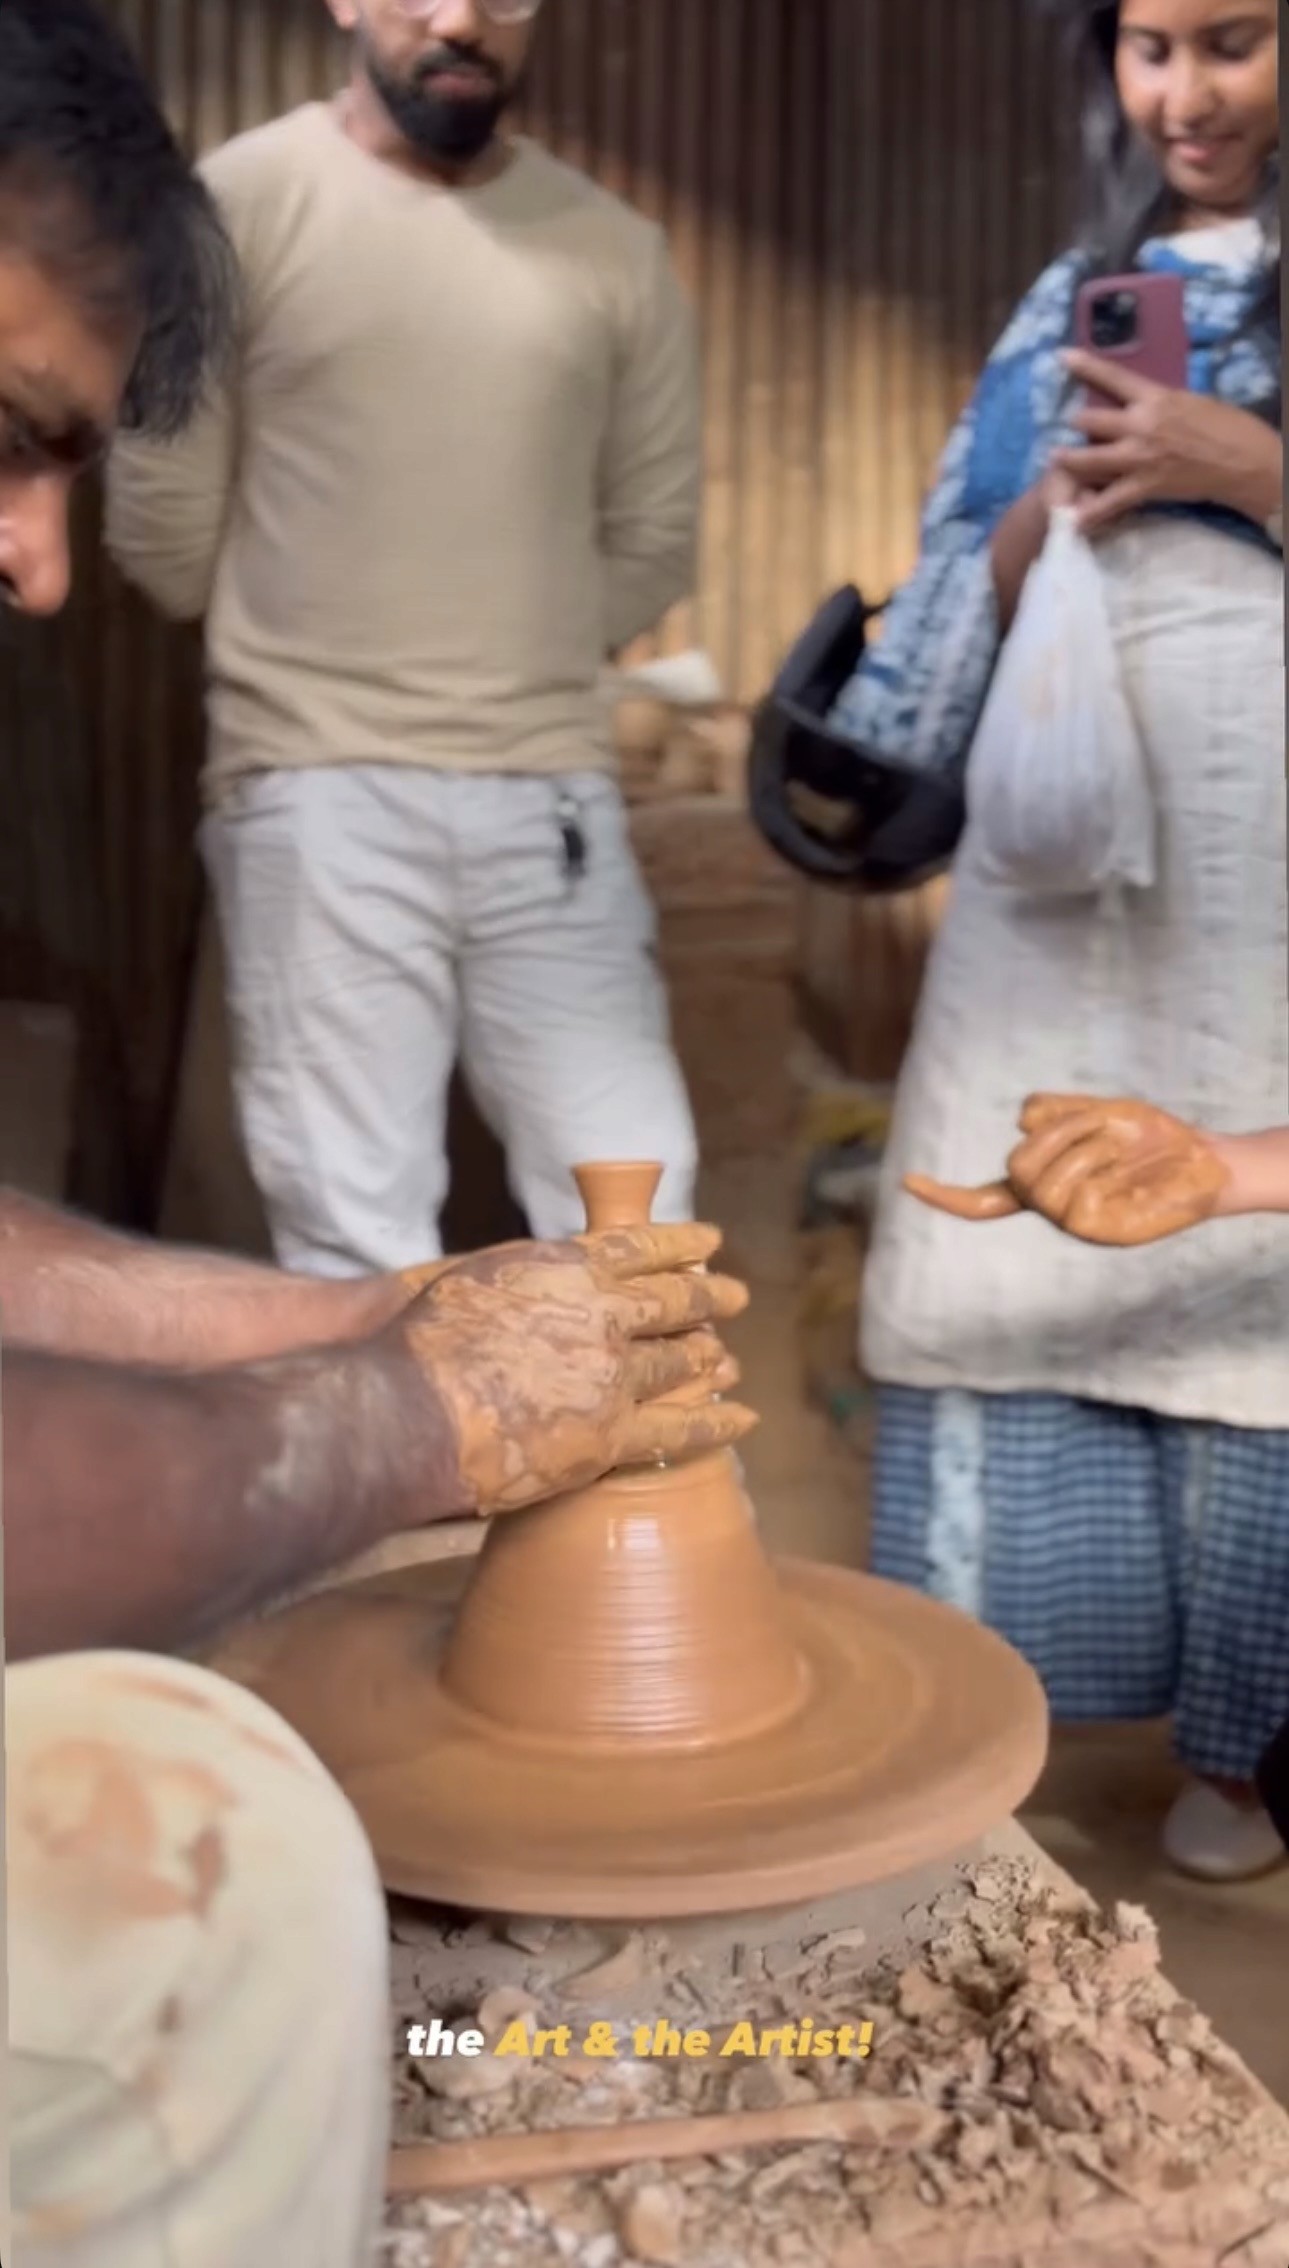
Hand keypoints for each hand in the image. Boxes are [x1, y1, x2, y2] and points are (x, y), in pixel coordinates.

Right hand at [383, 1225, 756, 1517]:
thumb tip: (550, 1278)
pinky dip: (717, 1423)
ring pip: (681, 1362)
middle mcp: (603, 1313)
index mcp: (567, 1266)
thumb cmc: (422, 1345)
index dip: (681, 1242)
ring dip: (709, 1358)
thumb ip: (528, 1277)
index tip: (709, 1239)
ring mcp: (614, 1375)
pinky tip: (743, 1418)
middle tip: (735, 1295)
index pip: (641, 1245)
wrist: (411, 1411)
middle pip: (675, 1300)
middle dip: (710, 1296)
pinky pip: (680, 1431)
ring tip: (728, 1359)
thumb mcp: (476, 1279)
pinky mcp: (613, 1437)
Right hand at [904, 1093, 1231, 1246]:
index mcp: (1044, 1187)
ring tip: (1121, 1147)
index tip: (905, 1182)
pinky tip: (1126, 1169)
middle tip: (1101, 1128)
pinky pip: (1070, 1192)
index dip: (945, 1195)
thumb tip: (1021, 1124)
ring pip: (1041, 1175)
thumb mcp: (1097, 1112)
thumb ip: (1055, 1113)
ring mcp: (1074, 1223)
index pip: (984, 1199)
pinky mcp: (1098, 1230)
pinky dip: (1096, 1165)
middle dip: (1057, 1134)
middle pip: (1016, 1165)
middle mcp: (1052, 1209)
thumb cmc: (1152, 1139)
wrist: (1203, 1161)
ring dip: (1081, 1144)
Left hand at [1053, 352, 1281, 535]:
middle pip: (1091, 421)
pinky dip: (1091, 512)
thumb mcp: (1189, 401)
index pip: (1113, 376)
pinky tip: (1074, 518)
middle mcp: (1140, 425)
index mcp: (1154, 398)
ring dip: (1069, 460)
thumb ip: (1159, 403)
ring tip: (1055, 459)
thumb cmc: (1224, 425)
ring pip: (1089, 459)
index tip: (1063, 357)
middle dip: (1077, 423)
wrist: (1241, 459)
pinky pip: (1110, 501)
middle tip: (1069, 425)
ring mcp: (1139, 457)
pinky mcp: (1144, 486)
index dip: (1085, 366)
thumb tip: (1142, 402)